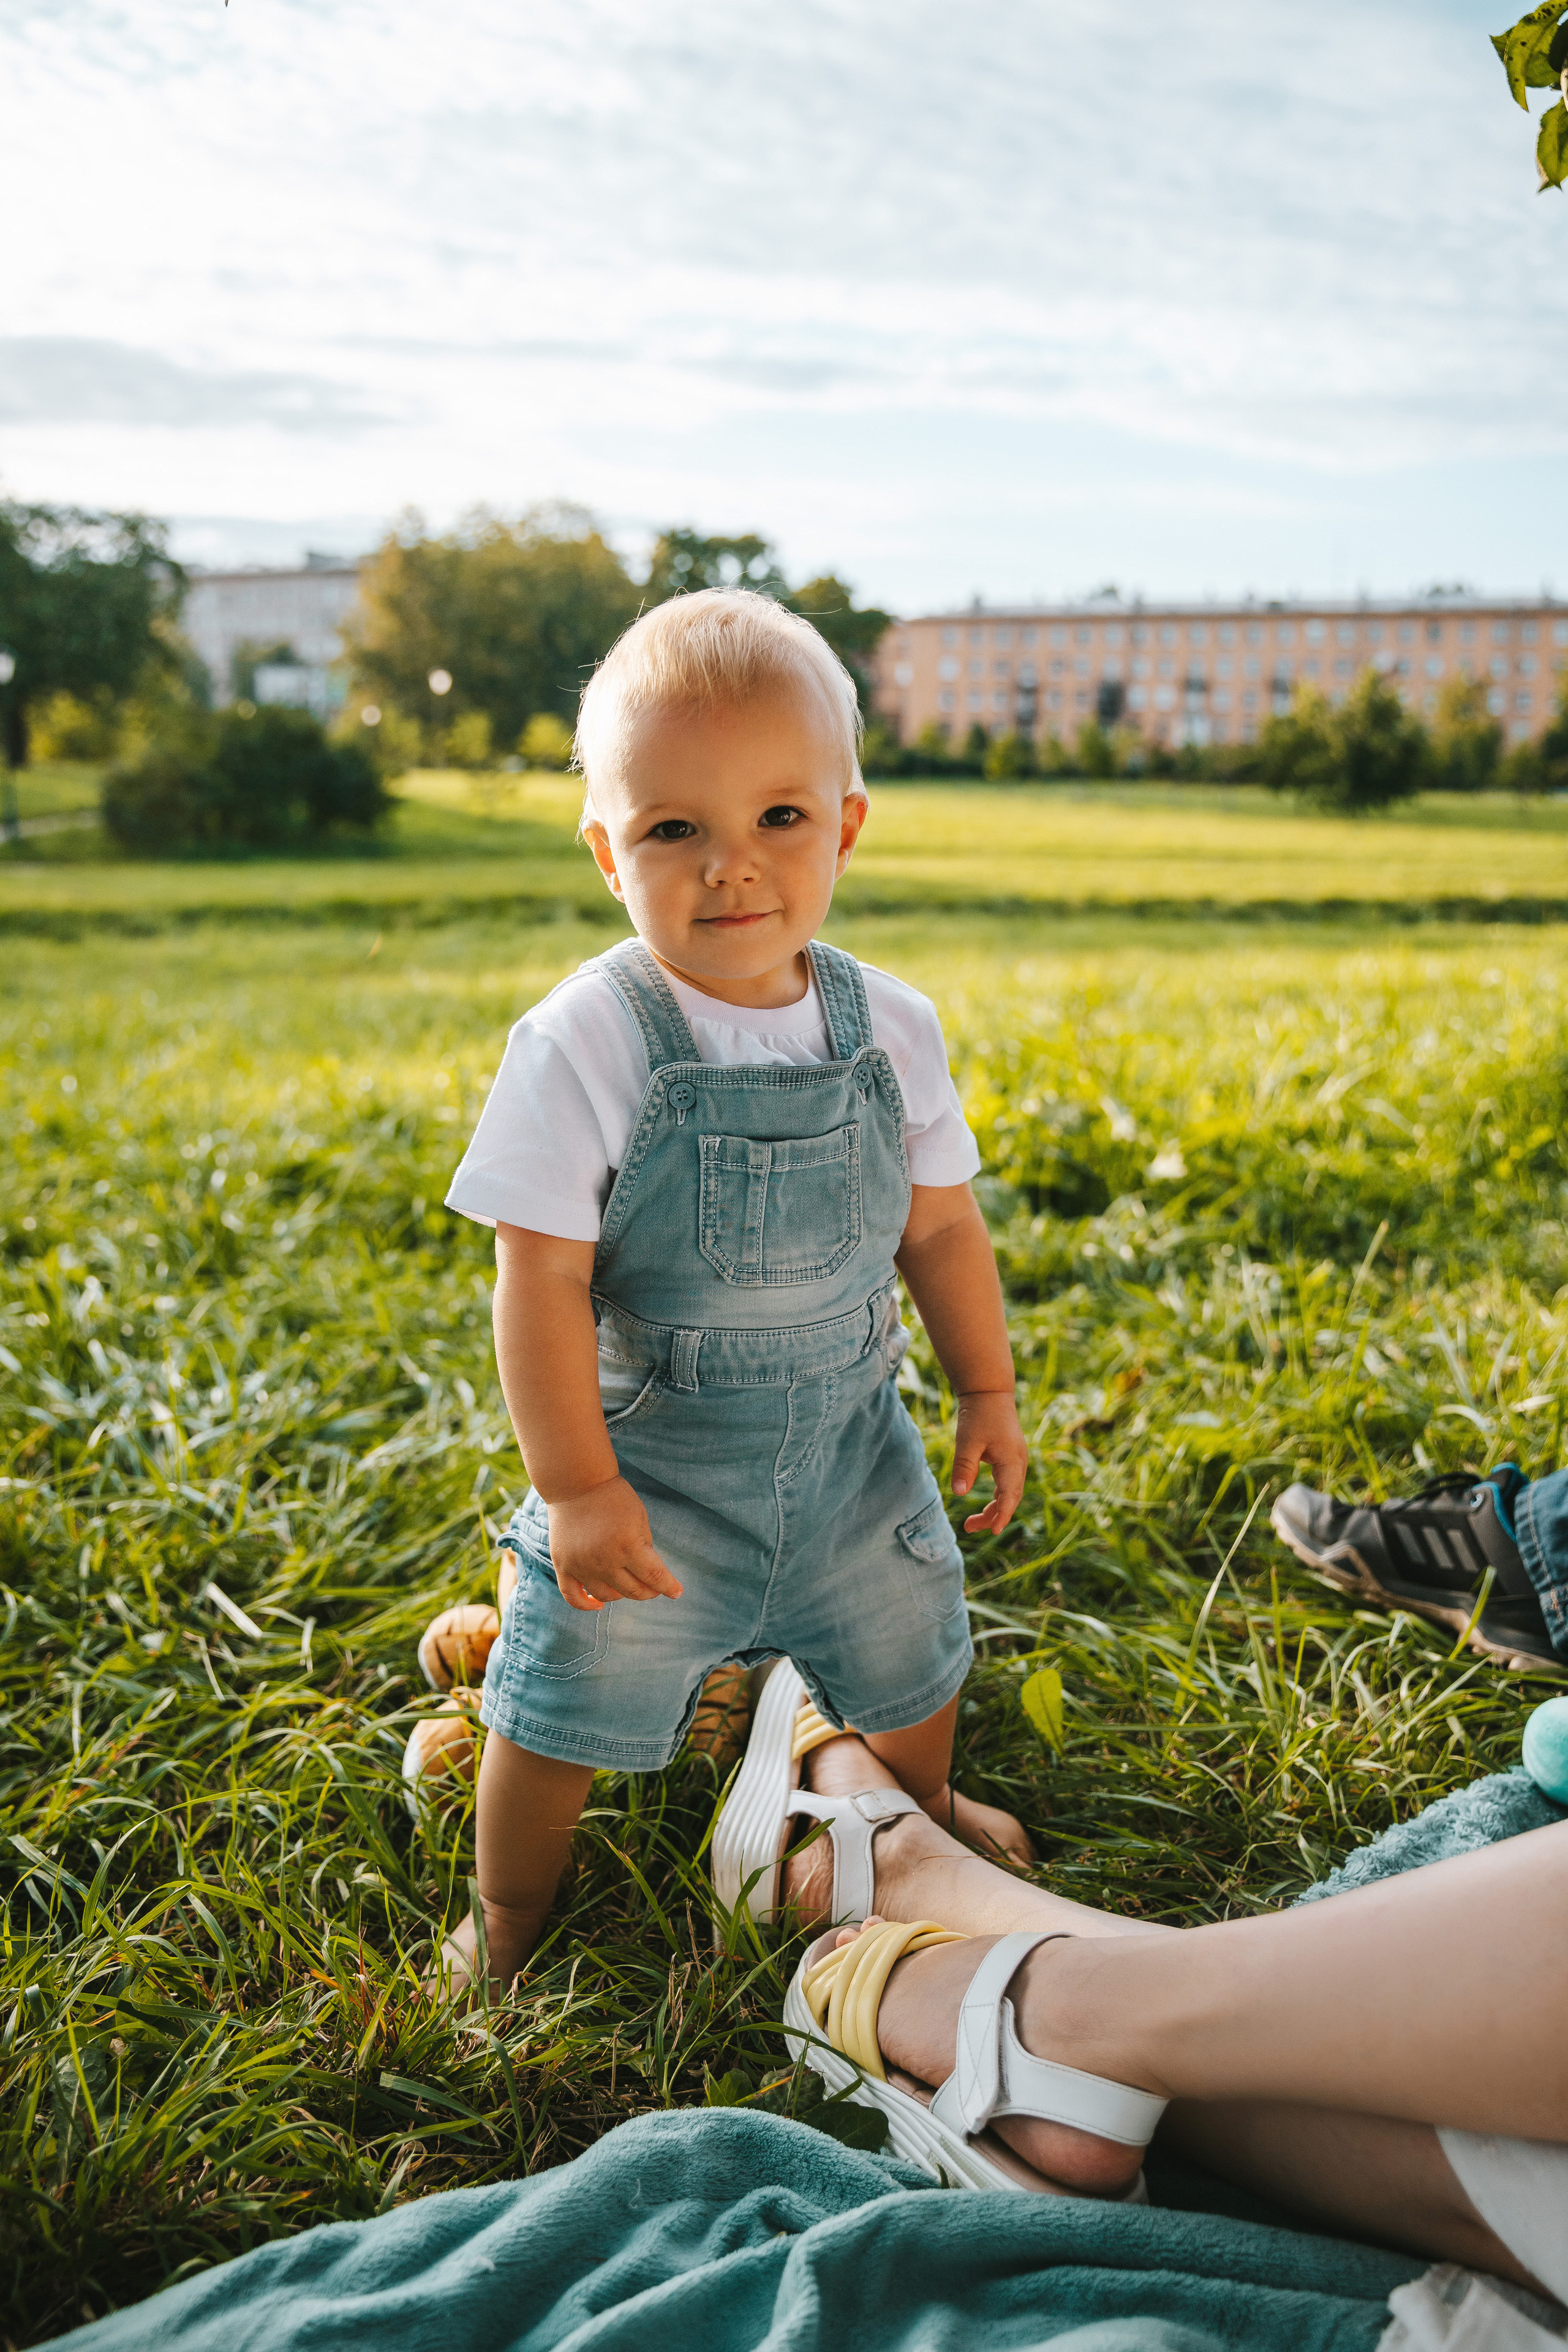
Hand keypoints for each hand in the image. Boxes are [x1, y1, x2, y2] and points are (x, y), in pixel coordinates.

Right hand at [545, 1476, 683, 1610]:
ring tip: (628, 1586)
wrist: (576, 1484)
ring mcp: (582, 1566)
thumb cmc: (614, 1497)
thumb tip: (649, 1574)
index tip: (677, 1592)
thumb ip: (645, 1547)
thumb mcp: (640, 1518)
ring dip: (622, 1594)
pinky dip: (586, 1605)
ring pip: (607, 1596)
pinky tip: (598, 1604)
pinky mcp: (564, 1566)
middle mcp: (605, 1560)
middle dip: (649, 1591)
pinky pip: (573, 1596)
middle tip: (653, 1587)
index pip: (655, 1577)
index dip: (669, 1587)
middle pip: (633, 1590)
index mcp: (629, 1545)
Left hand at [951, 1390, 1027, 1534]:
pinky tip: (986, 1505)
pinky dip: (998, 1497)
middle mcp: (1018, 1462)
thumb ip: (964, 1467)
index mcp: (1012, 1460)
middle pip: (1010, 1498)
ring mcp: (1016, 1460)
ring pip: (1009, 1492)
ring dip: (994, 1508)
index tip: (993, 1531)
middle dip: (993, 1516)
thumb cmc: (979, 1414)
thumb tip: (958, 1493)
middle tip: (969, 1527)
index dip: (1002, 1516)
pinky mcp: (1011, 1457)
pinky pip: (1007, 1483)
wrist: (989, 1392)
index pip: (1009, 1496)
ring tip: (972, 1522)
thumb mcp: (967, 1441)